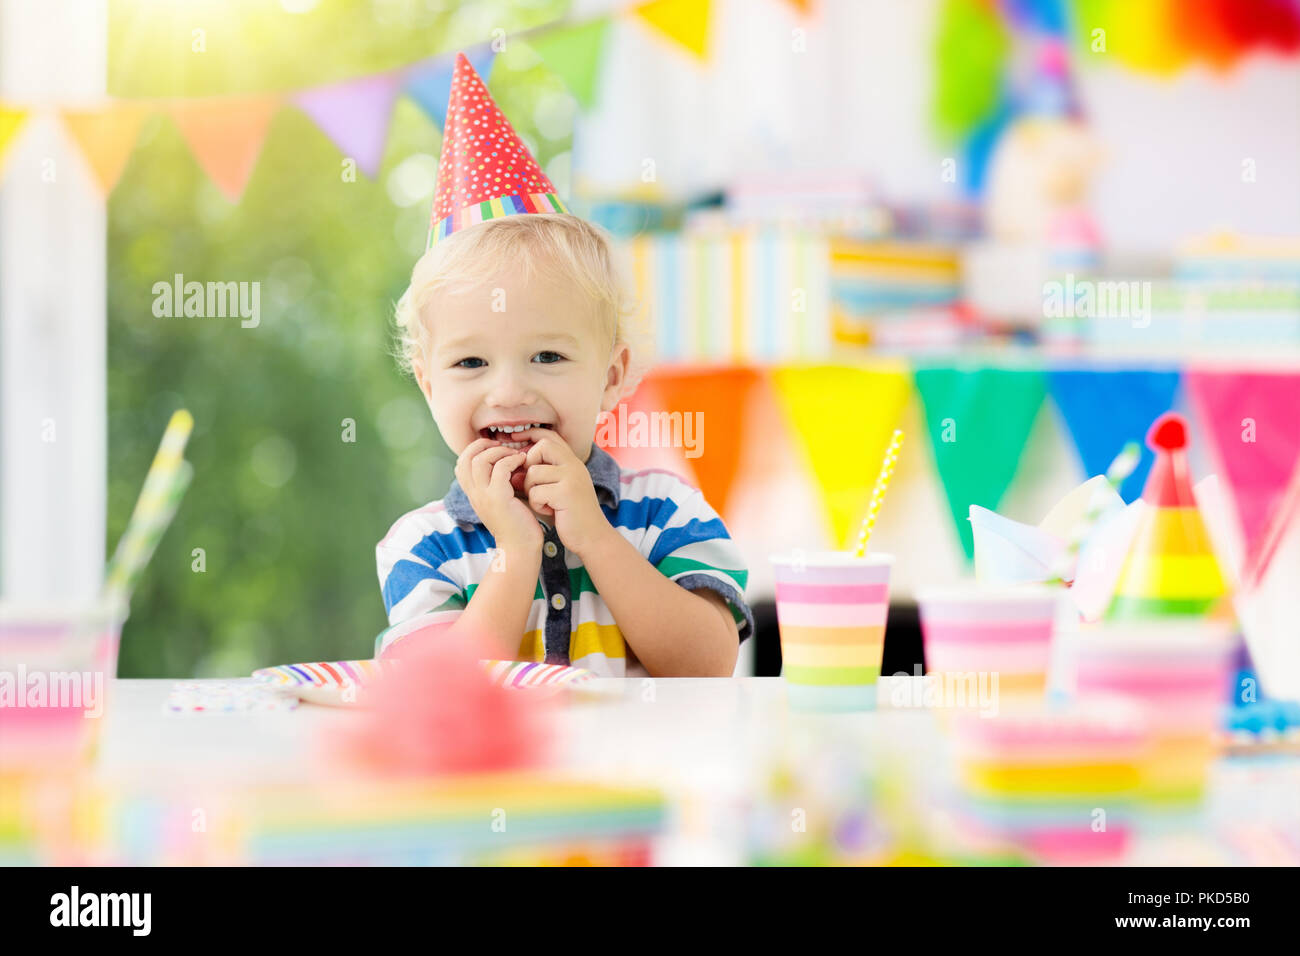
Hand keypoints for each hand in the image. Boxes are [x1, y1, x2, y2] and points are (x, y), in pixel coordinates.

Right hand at [454, 438, 542, 551]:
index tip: (496, 449)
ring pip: (480, 460)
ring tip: (515, 455)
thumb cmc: (517, 525)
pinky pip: (500, 468)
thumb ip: (497, 485)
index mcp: (473, 494)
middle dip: (484, 446)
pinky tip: (523, 462)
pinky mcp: (498, 498)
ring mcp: (484, 496)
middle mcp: (474, 494)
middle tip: (503, 446)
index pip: (461, 464)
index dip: (476, 450)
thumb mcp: (501, 502)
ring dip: (499, 451)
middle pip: (466, 458)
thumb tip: (504, 464)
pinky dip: (512, 460)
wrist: (520, 549)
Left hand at [522, 434, 609, 556]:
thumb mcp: (559, 488)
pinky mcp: (566, 493)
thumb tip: (514, 468)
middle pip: (542, 446)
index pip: (550, 436)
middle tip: (532, 483)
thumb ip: (542, 474)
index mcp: (573, 462)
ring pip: (534, 472)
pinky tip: (549, 510)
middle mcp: (574, 465)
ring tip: (542, 501)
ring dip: (531, 489)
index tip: (514, 438)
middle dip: (529, 464)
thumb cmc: (570, 513)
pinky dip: (537, 503)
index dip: (531, 434)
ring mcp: (571, 478)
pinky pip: (536, 491)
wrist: (592, 536)